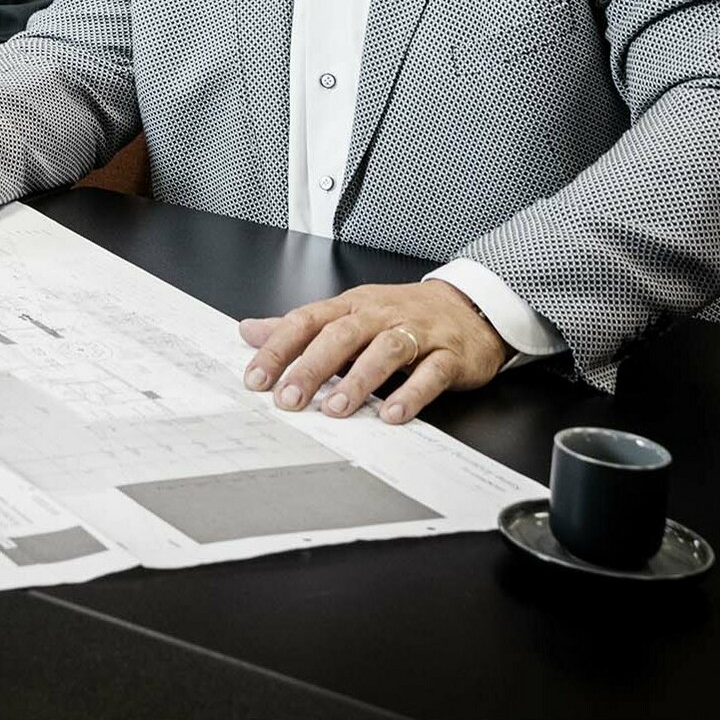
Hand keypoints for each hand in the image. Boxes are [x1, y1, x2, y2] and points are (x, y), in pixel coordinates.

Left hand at [238, 278, 508, 424]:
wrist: (469, 306)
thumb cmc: (400, 314)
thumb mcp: (347, 314)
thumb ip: (299, 327)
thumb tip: (249, 331)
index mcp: (350, 306)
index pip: (306, 321)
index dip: (279, 349)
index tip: (256, 379)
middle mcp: (379, 315)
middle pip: (341, 335)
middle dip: (312, 367)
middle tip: (289, 399)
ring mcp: (416, 332)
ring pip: (385, 350)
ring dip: (359, 380)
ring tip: (337, 408)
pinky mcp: (449, 354)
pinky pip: (430, 373)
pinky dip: (411, 393)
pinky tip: (392, 414)